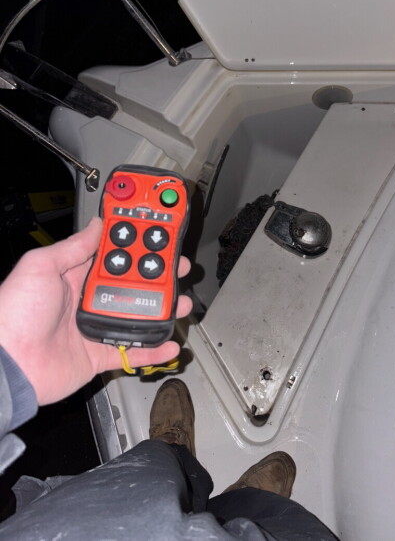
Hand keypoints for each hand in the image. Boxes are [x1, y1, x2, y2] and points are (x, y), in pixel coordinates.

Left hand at [0, 217, 192, 404]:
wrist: (7, 364)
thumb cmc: (14, 314)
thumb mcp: (40, 267)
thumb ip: (73, 247)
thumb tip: (97, 225)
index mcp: (76, 276)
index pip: (115, 255)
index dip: (137, 245)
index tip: (157, 235)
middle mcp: (89, 299)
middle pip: (134, 284)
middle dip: (159, 276)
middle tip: (179, 268)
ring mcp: (96, 327)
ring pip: (139, 315)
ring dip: (163, 310)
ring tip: (181, 303)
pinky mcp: (99, 354)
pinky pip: (132, 352)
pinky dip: (153, 349)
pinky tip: (170, 342)